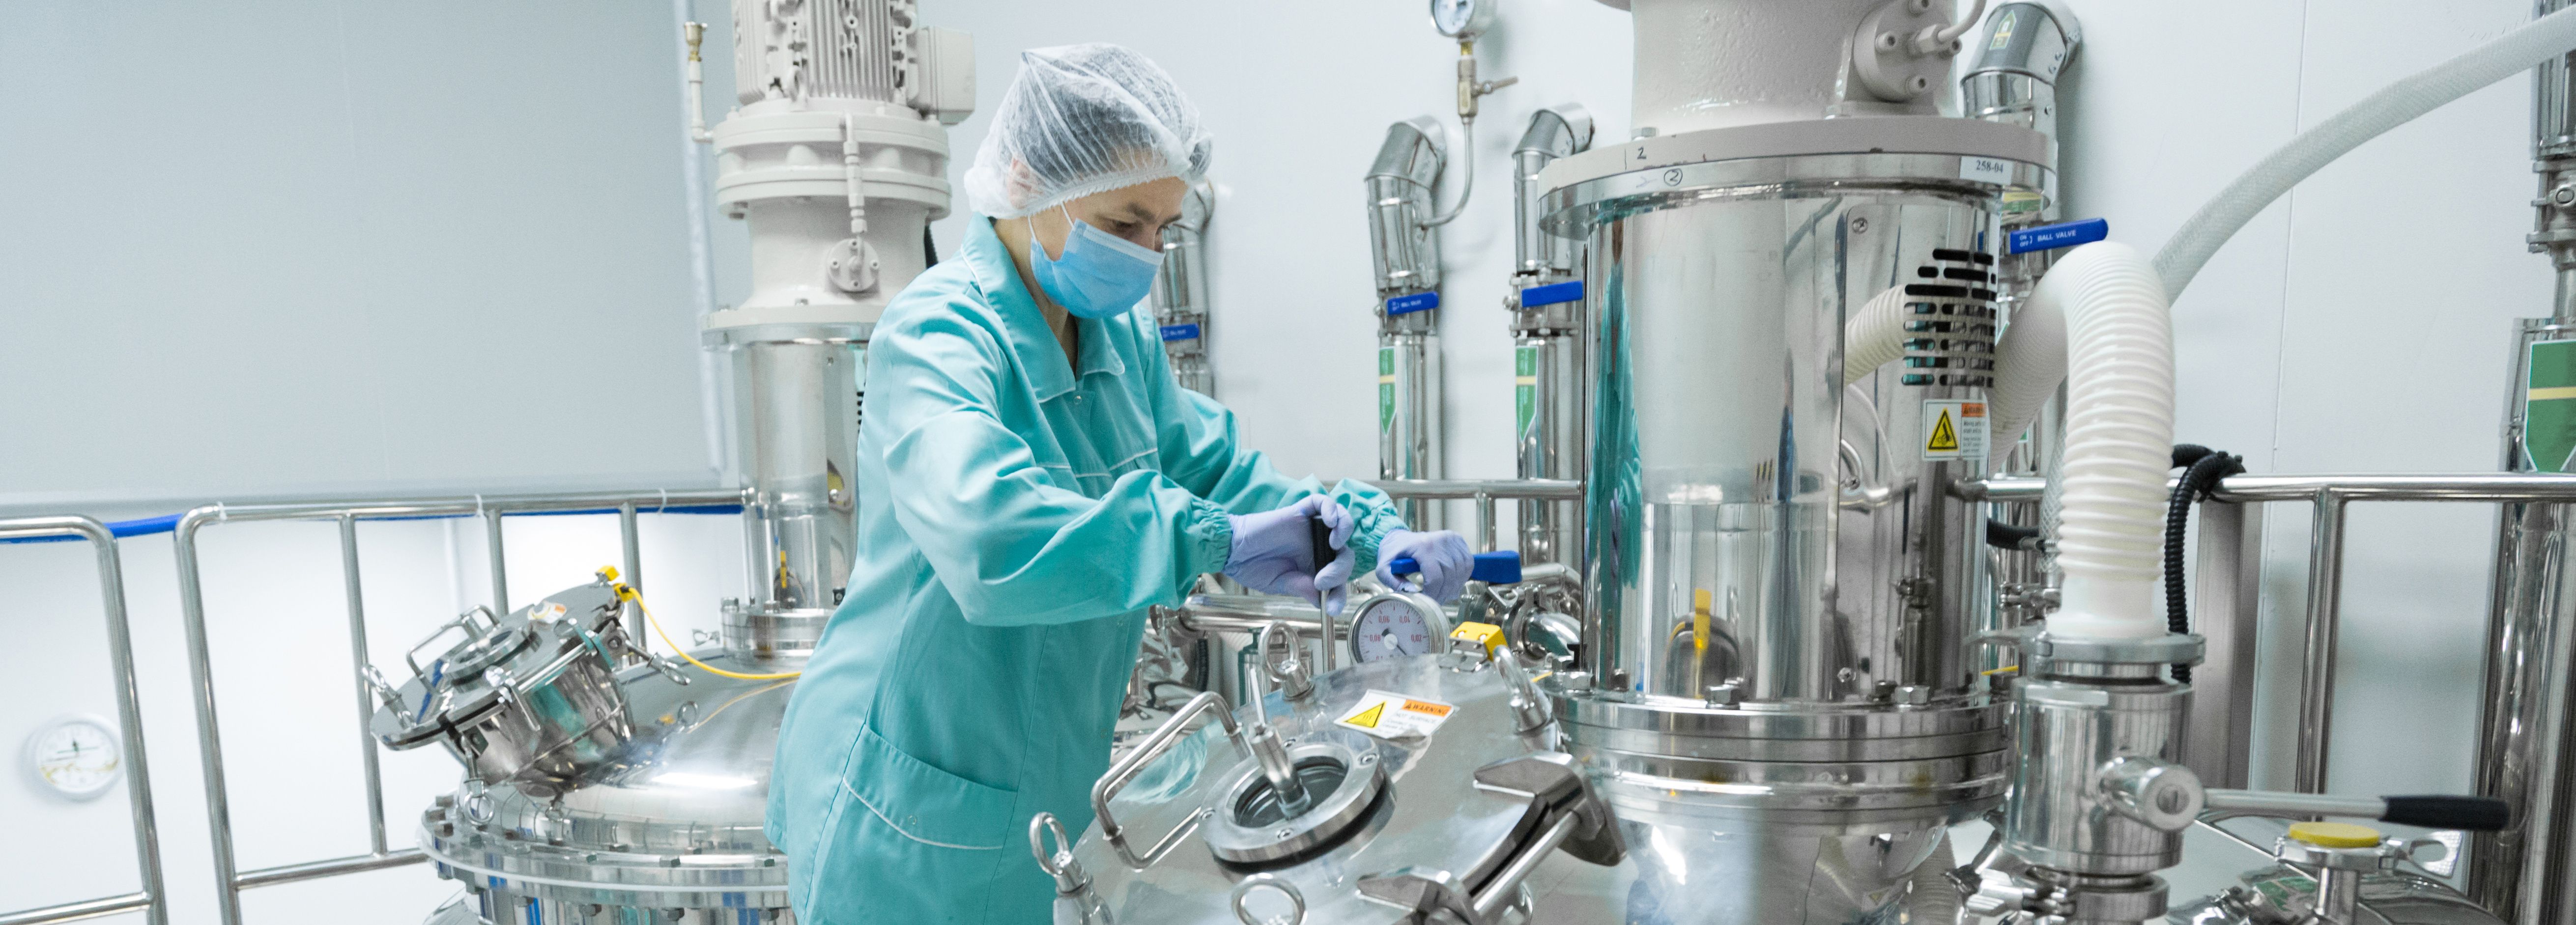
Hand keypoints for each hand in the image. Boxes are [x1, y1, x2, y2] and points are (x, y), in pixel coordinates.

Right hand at [1223, 496, 1356, 613]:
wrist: (1232, 552)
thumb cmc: (1253, 567)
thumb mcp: (1281, 583)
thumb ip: (1303, 587)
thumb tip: (1324, 600)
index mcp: (1314, 566)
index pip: (1337, 578)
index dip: (1340, 593)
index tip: (1332, 607)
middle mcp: (1317, 547)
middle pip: (1344, 553)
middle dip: (1340, 570)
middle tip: (1322, 581)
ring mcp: (1310, 529)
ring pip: (1341, 523)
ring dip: (1345, 532)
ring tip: (1335, 544)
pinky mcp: (1299, 512)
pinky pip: (1321, 503)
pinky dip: (1331, 508)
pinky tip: (1331, 521)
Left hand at [1372, 529, 1471, 602]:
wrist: (1400, 538)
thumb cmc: (1393, 554)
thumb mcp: (1384, 569)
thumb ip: (1393, 583)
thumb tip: (1412, 593)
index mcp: (1422, 546)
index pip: (1435, 578)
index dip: (1433, 595)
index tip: (1427, 602)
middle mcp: (1439, 540)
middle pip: (1449, 577)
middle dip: (1443, 593)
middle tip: (1435, 601)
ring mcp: (1450, 539)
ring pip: (1461, 571)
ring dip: (1454, 587)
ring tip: (1443, 593)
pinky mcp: (1457, 540)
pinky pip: (1467, 563)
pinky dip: (1462, 576)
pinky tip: (1451, 582)